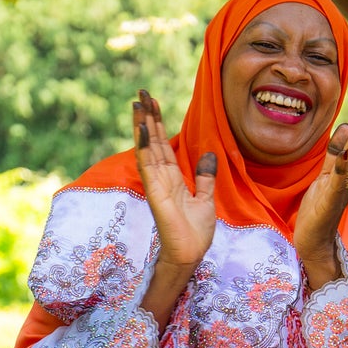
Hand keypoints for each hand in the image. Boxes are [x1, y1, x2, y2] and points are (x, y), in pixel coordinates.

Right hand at [134, 89, 216, 269]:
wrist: (190, 255)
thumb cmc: (196, 233)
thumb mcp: (206, 199)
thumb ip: (206, 177)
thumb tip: (210, 155)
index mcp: (172, 178)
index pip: (163, 145)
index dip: (158, 123)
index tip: (152, 102)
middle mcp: (161, 178)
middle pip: (152, 141)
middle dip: (147, 117)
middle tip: (141, 93)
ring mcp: (156, 184)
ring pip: (147, 148)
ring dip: (142, 125)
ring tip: (137, 103)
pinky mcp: (155, 192)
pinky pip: (148, 165)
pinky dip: (145, 146)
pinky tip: (143, 128)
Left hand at [293, 95, 347, 288]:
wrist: (313, 241)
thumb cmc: (318, 209)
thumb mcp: (325, 176)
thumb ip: (335, 154)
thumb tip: (344, 127)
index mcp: (347, 171)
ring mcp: (342, 189)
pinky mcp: (331, 200)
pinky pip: (339, 180)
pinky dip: (343, 165)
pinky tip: (345, 152)